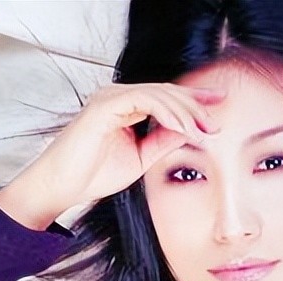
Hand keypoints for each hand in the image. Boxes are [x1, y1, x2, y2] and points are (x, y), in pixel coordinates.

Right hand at [0, 81, 226, 222]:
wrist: (63, 187)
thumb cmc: (94, 174)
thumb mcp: (141, 158)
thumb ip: (163, 142)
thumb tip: (191, 133)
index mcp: (126, 107)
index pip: (166, 98)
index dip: (193, 104)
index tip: (218, 113)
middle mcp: (118, 96)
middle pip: (165, 91)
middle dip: (195, 104)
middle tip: (219, 118)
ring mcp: (110, 98)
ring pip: (158, 93)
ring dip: (185, 110)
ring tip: (205, 128)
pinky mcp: (105, 105)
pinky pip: (144, 100)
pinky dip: (168, 113)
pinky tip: (185, 127)